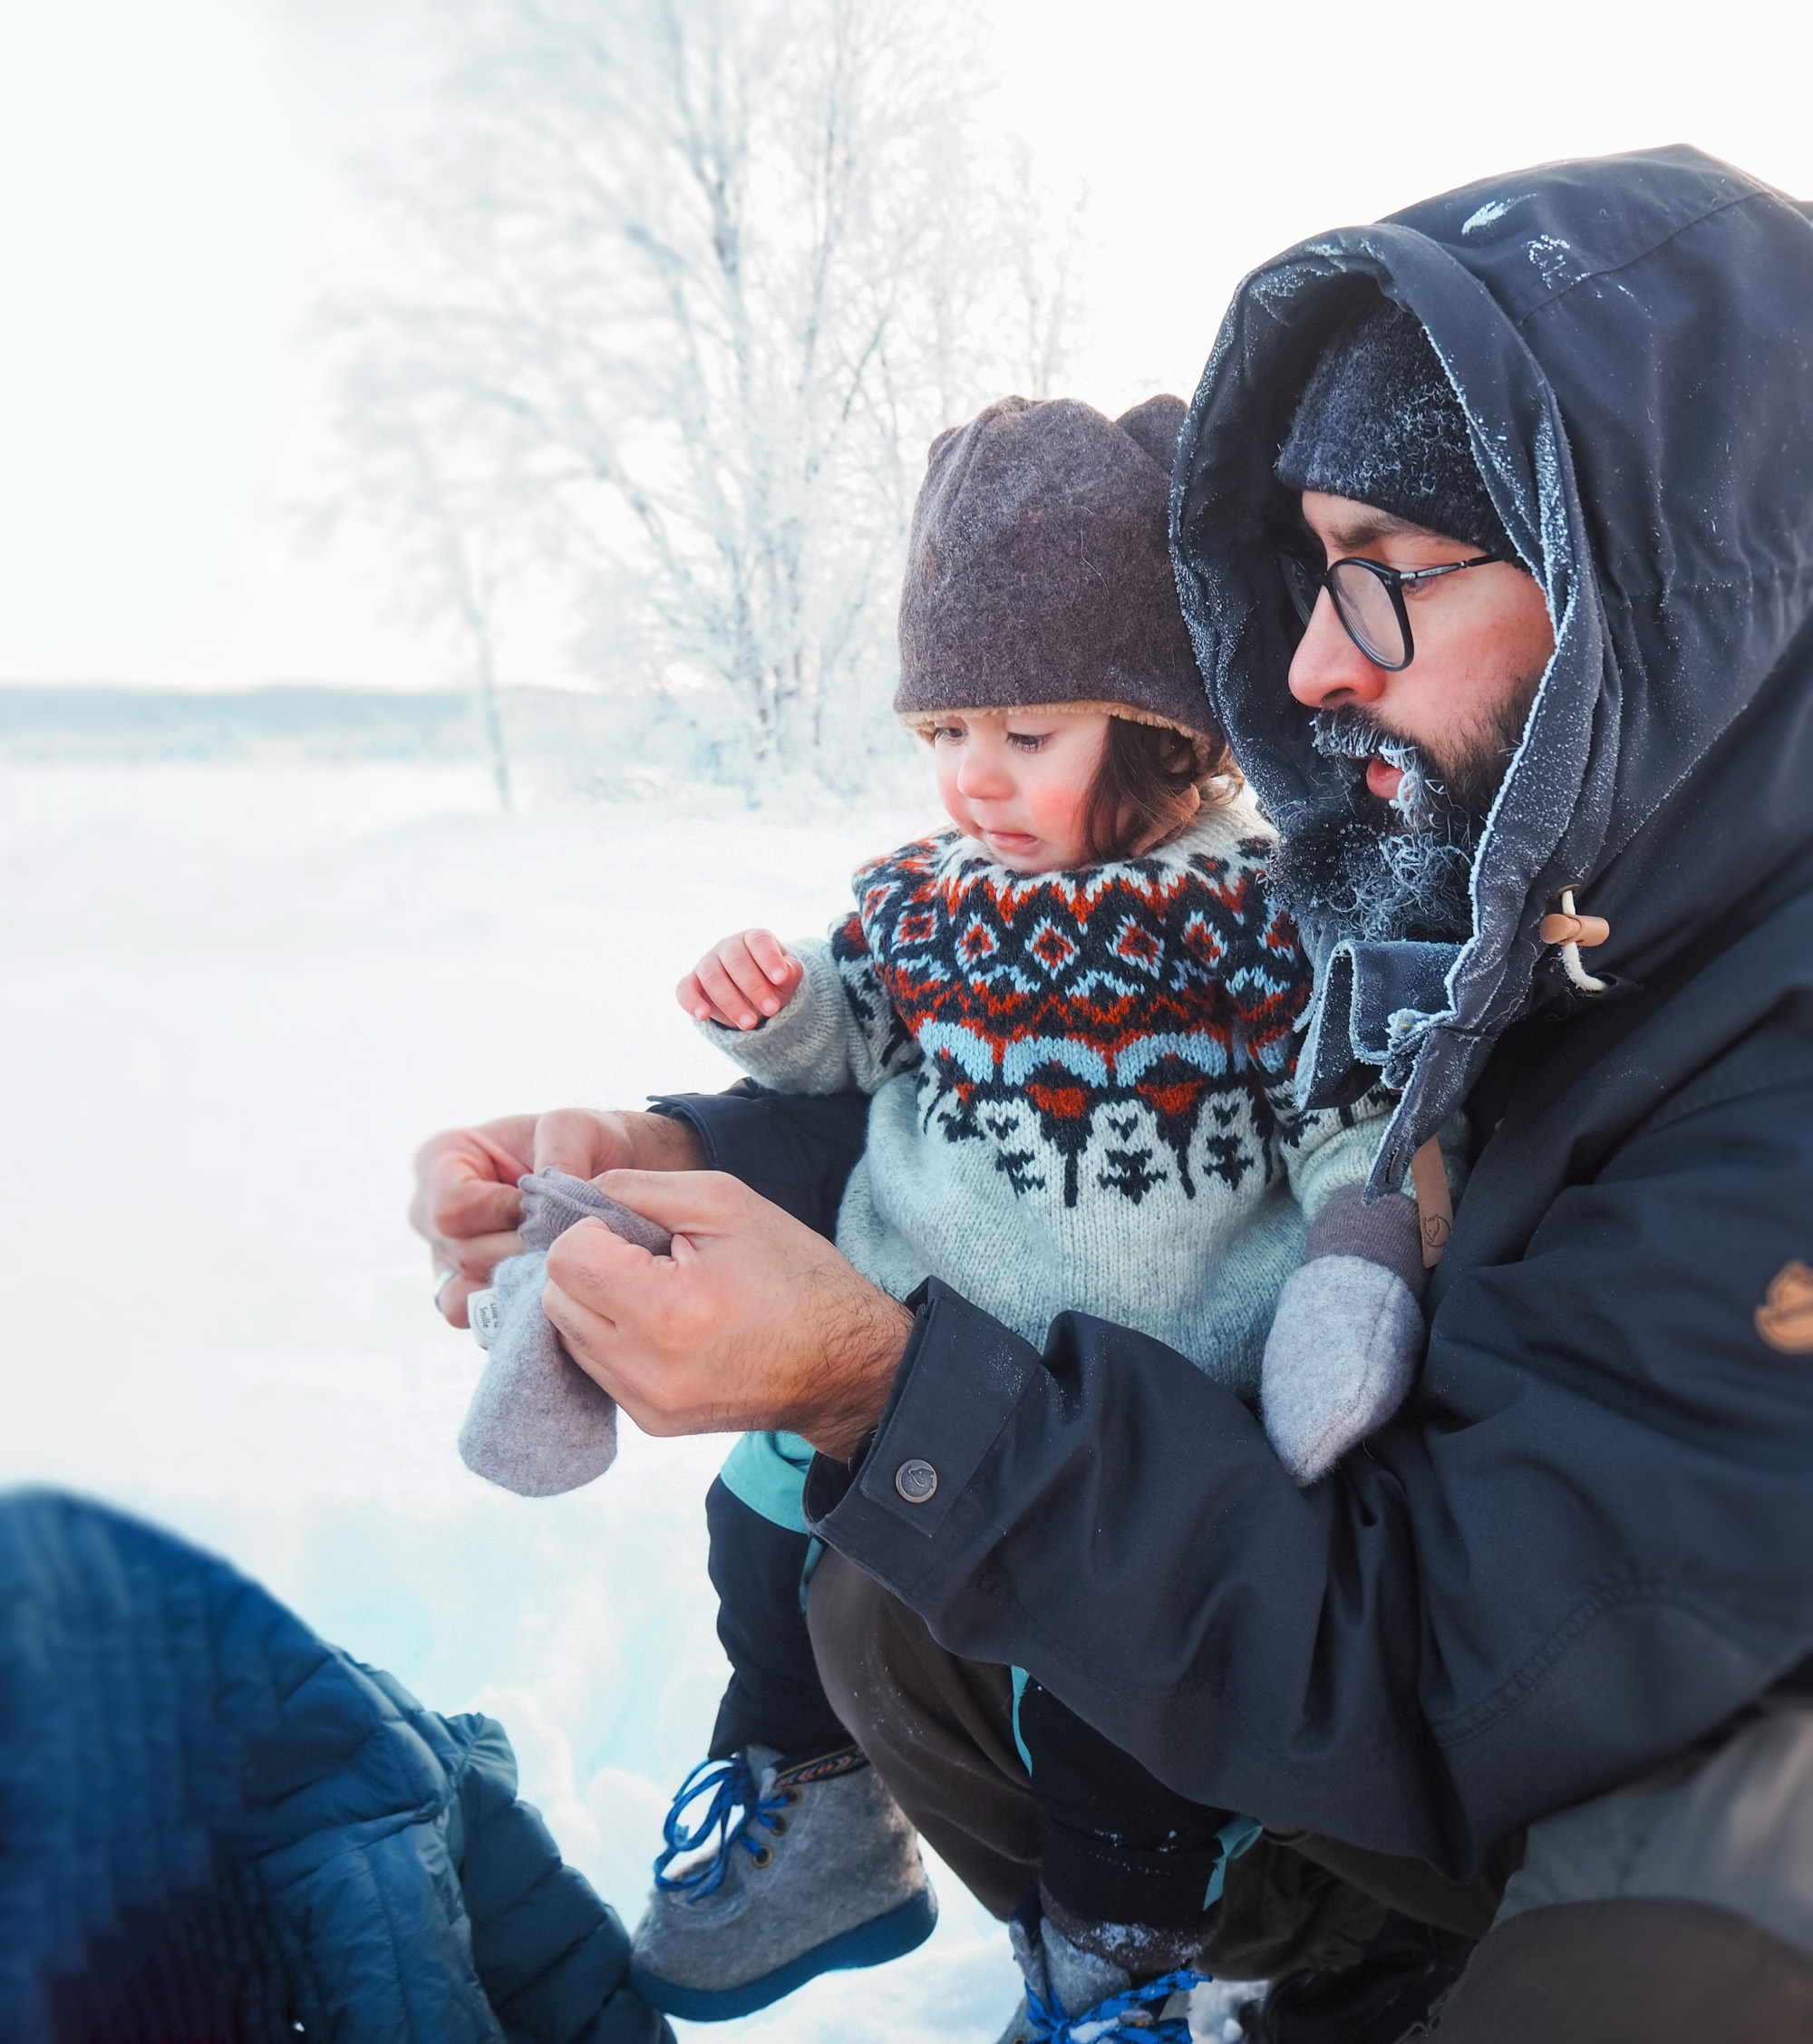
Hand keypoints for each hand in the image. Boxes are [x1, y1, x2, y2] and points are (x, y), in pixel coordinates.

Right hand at [411, 1109, 705, 1326]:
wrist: (603, 1172)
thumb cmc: (581, 1141)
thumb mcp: (575, 1128)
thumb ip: (559, 1158)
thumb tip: (548, 1209)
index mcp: (440, 1162)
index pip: (452, 1208)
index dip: (504, 1213)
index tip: (545, 1204)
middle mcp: (429, 1214)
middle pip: (462, 1255)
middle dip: (523, 1252)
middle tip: (568, 1241)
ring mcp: (445, 1260)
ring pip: (465, 1297)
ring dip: (520, 1287)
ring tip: (559, 1265)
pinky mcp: (471, 1295)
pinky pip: (481, 1322)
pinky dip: (520, 1311)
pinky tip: (554, 1291)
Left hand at [542, 1170, 913, 1458]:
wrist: (845, 1367)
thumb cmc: (795, 1275)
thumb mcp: (727, 1203)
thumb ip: (638, 1189)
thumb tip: (573, 1194)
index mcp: (668, 1311)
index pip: (565, 1259)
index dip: (591, 1229)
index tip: (633, 1228)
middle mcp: (646, 1369)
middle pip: (557, 1298)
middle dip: (588, 1264)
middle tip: (645, 1255)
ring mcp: (646, 1405)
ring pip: (568, 1334)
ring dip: (596, 1301)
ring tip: (657, 1288)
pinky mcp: (650, 1423)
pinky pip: (595, 1366)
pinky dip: (613, 1336)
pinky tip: (661, 1322)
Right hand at [677, 930, 803, 1030]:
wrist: (755, 997)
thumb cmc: (773, 982)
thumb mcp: (788, 977)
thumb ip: (790, 971)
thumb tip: (784, 973)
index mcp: (753, 939)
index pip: (758, 941)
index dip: (769, 958)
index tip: (781, 978)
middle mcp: (728, 947)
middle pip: (735, 960)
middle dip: (754, 987)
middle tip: (772, 1009)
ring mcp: (707, 963)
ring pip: (712, 976)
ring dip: (731, 1001)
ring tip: (750, 1023)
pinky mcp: (692, 983)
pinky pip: (685, 989)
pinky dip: (691, 1001)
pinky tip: (703, 1015)